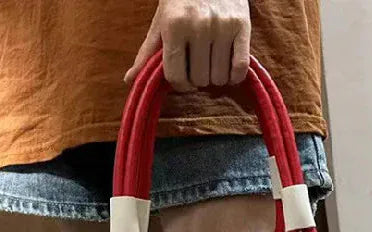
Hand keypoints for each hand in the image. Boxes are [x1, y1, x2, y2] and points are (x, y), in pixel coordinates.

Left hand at [124, 0, 250, 91]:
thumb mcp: (161, 22)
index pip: (176, 76)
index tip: (182, 78)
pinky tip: (228, 68)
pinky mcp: (242, 25)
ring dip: (216, 77)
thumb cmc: (181, 0)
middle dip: (198, 79)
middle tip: (198, 65)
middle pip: (200, 80)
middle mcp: (199, 25)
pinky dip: (234, 76)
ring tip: (212, 62)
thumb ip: (147, 53)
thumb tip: (129, 80)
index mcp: (174, 25)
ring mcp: (222, 25)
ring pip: (219, 78)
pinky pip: (240, 68)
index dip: (179, 84)